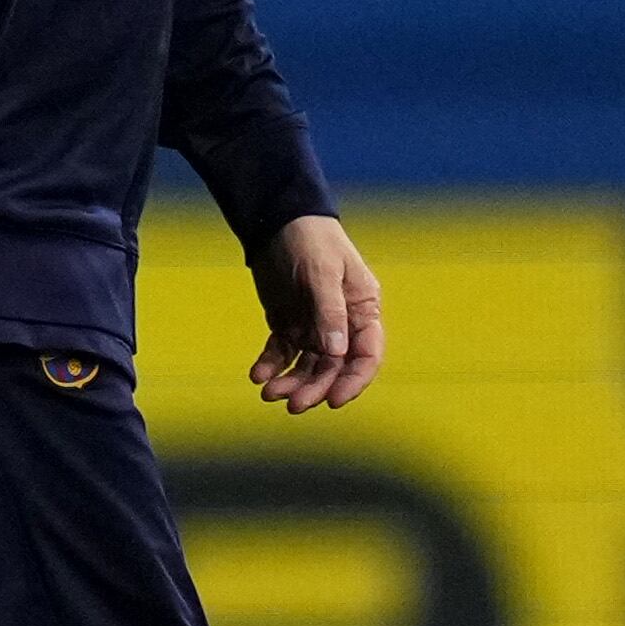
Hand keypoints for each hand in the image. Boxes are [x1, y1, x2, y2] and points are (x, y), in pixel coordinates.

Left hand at [248, 213, 383, 411]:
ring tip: (268, 393)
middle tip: (292, 405)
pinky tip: (257, 376)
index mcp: (363, 310)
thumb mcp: (322, 273)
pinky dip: (271, 366)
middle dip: (315, 388)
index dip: (353, 381)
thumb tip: (336, 353)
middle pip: (333, 367)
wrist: (276, 221)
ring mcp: (314, 326)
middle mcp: (342, 324)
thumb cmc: (310, 240)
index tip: (334, 401)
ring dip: (291, 382)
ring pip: (306, 365)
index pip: (366, 355)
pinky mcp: (288, 324)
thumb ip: (329, 313)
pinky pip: (282, 353)